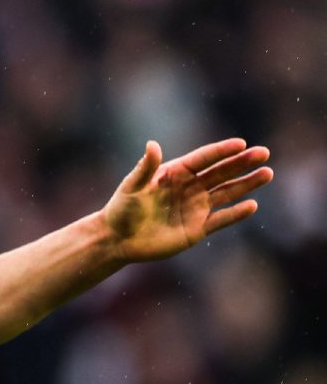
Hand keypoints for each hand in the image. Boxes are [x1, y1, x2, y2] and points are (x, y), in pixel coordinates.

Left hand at [103, 138, 271, 262]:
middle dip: (242, 163)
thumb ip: (145, 168)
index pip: (204, 159)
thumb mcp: (132, 186)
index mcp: (176, 173)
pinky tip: (252, 205)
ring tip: (267, 173)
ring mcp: (196, 208)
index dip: (222, 151)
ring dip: (247, 184)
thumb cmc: (121, 209)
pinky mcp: (197, 229)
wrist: (117, 239)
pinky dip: (236, 213)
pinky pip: (221, 219)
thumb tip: (152, 144)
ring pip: (227, 192)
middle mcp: (190, 188)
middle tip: (263, 153)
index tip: (241, 144)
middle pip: (221, 172)